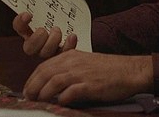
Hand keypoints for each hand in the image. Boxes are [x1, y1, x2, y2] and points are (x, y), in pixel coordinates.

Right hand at [12, 12, 76, 57]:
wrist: (80, 24)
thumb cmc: (62, 14)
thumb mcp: (53, 6)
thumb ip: (47, 2)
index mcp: (30, 28)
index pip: (19, 27)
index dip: (20, 22)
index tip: (27, 14)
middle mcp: (37, 42)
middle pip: (29, 48)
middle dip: (35, 39)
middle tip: (43, 30)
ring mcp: (50, 49)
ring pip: (45, 52)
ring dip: (52, 41)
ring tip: (57, 30)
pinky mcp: (63, 54)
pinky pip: (63, 54)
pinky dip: (68, 45)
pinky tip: (72, 36)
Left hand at [23, 50, 153, 104]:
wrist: (131, 71)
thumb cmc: (109, 69)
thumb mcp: (85, 63)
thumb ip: (68, 69)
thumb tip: (51, 84)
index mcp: (71, 56)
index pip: (43, 67)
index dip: (31, 80)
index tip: (27, 91)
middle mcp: (74, 63)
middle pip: (44, 74)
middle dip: (32, 88)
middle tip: (30, 99)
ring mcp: (82, 73)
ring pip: (53, 83)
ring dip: (44, 95)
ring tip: (42, 102)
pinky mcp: (90, 85)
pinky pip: (69, 93)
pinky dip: (62, 100)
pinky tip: (62, 103)